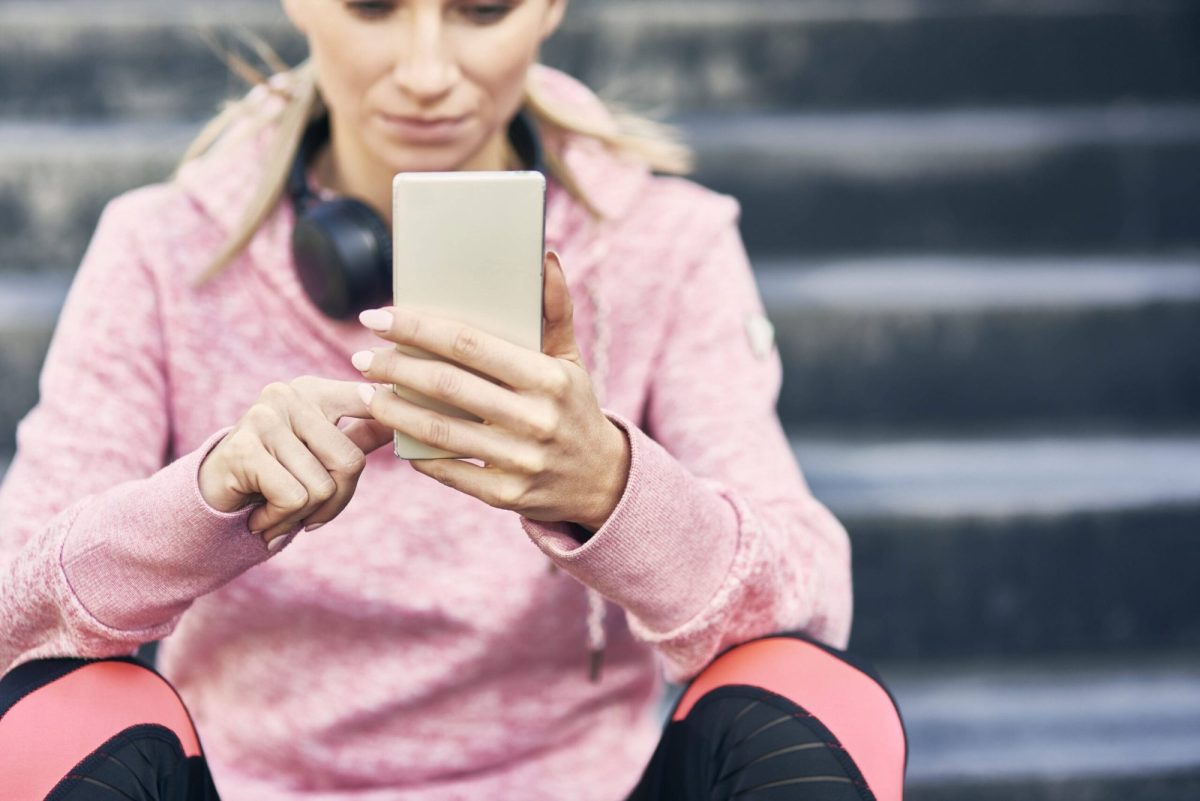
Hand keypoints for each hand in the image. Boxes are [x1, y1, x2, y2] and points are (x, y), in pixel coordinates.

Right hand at [198, 376, 393, 546]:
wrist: (209, 498)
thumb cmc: (274, 475)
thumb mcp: (319, 452)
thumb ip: (359, 434)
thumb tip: (400, 420)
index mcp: (313, 391)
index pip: (369, 400)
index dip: (389, 417)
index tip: (397, 425)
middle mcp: (288, 395)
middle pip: (350, 463)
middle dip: (335, 502)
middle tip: (307, 512)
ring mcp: (263, 418)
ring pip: (321, 487)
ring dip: (301, 516)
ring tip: (276, 510)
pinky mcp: (244, 448)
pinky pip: (293, 498)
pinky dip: (280, 520)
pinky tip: (260, 516)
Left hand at [354, 252, 630, 531]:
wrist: (601, 480)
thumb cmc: (572, 406)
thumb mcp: (570, 358)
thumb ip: (555, 308)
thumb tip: (545, 256)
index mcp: (549, 378)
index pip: (470, 344)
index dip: (417, 328)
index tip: (378, 318)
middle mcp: (536, 419)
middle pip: (447, 385)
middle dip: (394, 367)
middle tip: (361, 356)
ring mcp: (521, 461)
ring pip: (439, 431)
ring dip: (393, 410)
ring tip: (367, 393)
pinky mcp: (506, 495)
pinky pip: (447, 470)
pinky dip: (415, 450)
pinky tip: (395, 432)